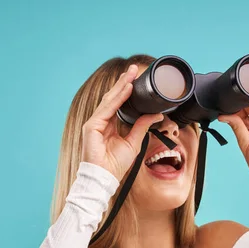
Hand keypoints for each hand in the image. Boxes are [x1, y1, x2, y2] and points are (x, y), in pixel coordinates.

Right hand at [81, 64, 163, 180]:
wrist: (105, 177)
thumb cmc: (115, 164)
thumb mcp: (134, 142)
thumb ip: (142, 126)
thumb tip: (156, 116)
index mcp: (109, 125)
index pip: (118, 103)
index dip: (127, 90)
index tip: (136, 78)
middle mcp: (101, 121)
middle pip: (114, 97)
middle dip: (124, 82)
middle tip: (134, 69)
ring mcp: (95, 123)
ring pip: (110, 99)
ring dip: (122, 85)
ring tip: (131, 73)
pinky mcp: (92, 126)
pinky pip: (107, 108)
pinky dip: (118, 98)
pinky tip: (126, 88)